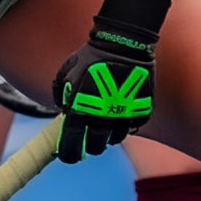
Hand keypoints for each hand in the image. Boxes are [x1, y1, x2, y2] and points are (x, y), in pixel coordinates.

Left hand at [55, 36, 154, 161]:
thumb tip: (62, 109)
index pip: (71, 146)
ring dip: (108, 134)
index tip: (68, 155)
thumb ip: (59, 94)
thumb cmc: (90, 56)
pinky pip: (131, 126)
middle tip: (88, 135)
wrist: (122, 44)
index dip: (68, 154)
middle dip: (89, 145)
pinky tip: (120, 110)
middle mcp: (101, 119)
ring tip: (105, 120)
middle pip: (95, 148)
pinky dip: (125, 123)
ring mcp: (122, 116)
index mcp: (80, 111)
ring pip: (114, 139)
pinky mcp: (140, 111)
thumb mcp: (66, 72)